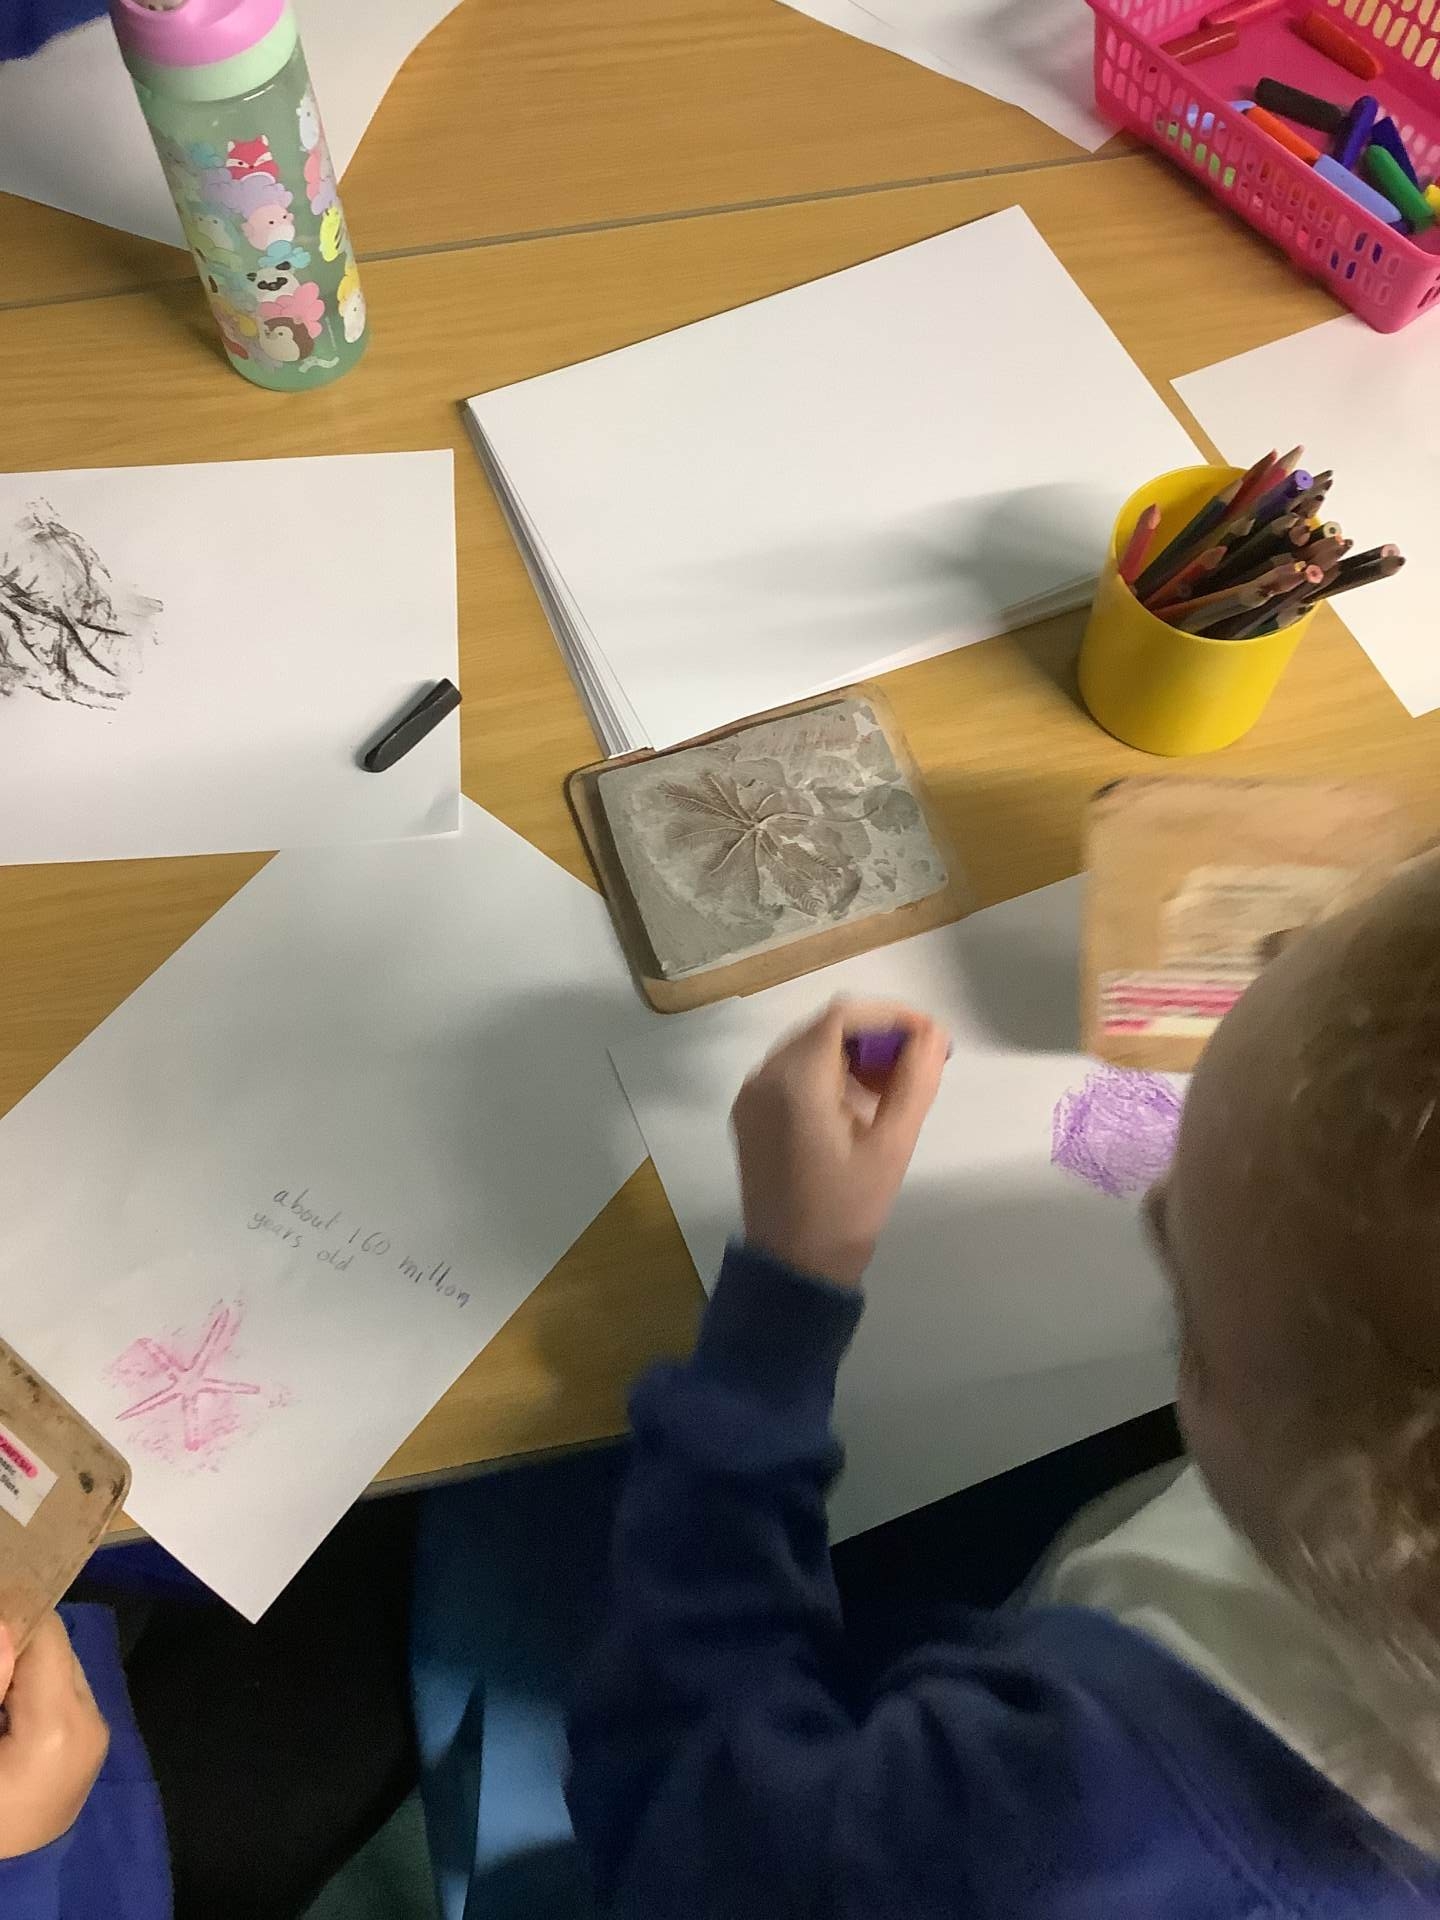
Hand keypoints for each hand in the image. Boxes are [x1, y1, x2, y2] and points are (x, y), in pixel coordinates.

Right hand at [0, 1613, 109, 1860]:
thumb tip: (5, 1626)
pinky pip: (65, 1692)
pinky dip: (35, 1688)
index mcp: (57, 1724)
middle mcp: (91, 1719)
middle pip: (56, 1647)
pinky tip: (9, 1711)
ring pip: (61, 1666)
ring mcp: (98, 1731)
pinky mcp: (94, 1741)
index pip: (46, 1635)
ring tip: (1, 1699)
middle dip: (15, 1643)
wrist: (12, 1874)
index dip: (12, 1617)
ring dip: (25, 1665)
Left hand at [732, 1001, 949, 1286]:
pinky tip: (858, 1105)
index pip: (843, 1016)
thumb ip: (915, 1081)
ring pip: (808, 1050)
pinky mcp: (751, 1116)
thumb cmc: (847, 1209)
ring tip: (894, 1089)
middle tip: (919, 1065)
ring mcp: (751, 1097)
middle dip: (874, 1036)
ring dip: (853, 1056)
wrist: (793, 1267)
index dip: (891, 1016)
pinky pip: (792, 1075)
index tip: (930, 1038)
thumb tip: (932, 1032)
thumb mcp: (892, 1145)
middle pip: (824, 1029)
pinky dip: (828, 1076)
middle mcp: (763, 1077)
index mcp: (794, 1081)